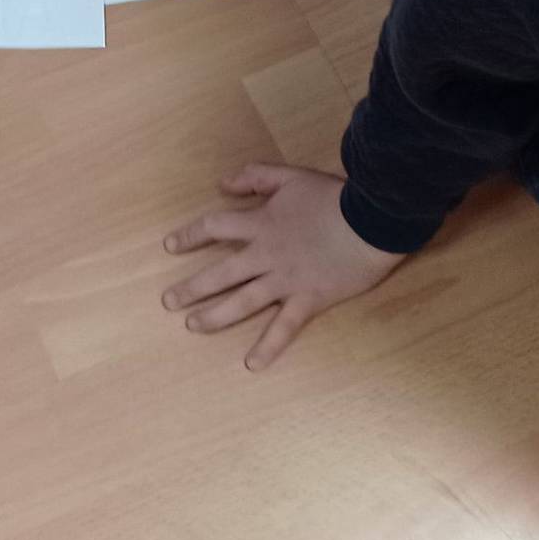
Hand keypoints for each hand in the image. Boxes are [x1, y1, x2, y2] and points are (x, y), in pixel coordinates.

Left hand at [162, 164, 404, 369]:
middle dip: (191, 288)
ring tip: (192, 325)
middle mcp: (265, 255)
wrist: (371, 220)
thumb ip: (255, 176)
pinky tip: (251, 364)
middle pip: (220, 273)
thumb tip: (222, 184)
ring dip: (215, 316)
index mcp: (260, 224)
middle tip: (167, 301)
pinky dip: (268, 346)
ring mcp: (285, 281)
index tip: (169, 246)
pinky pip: (285, 327)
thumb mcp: (290, 175)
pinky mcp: (309, 299)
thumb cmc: (332, 197)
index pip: (214, 227)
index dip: (189, 236)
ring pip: (242, 301)